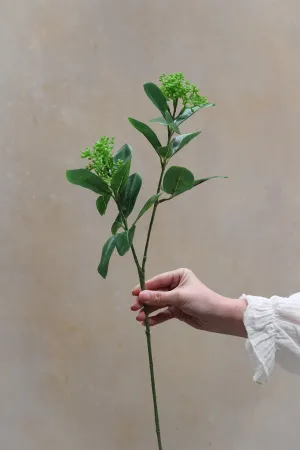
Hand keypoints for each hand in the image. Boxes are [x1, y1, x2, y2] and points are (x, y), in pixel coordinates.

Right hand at [131, 268, 246, 337]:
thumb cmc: (202, 301)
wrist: (218, 318)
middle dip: (145, 301)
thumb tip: (141, 295)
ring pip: (158, 304)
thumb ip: (160, 297)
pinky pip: (163, 313)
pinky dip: (156, 318)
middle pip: (156, 293)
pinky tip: (147, 323)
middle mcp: (176, 286)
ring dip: (148, 311)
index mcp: (178, 276)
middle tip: (134, 308)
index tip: (133, 294)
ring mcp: (176, 299)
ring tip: (139, 318)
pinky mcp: (177, 311)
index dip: (145, 287)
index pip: (158, 281)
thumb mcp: (180, 297)